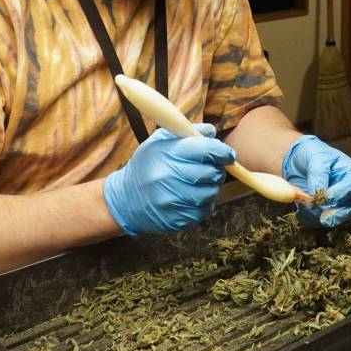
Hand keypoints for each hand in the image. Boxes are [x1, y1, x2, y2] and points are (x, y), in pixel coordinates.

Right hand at [103, 123, 234, 236]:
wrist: (124, 200)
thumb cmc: (145, 166)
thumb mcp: (158, 142)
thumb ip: (186, 133)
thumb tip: (212, 131)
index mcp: (166, 154)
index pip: (206, 150)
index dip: (222, 151)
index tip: (227, 154)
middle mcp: (168, 177)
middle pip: (211, 172)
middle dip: (216, 169)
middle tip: (211, 168)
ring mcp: (173, 201)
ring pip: (211, 192)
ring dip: (210, 187)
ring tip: (198, 183)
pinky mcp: (177, 220)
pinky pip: (205, 210)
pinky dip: (205, 203)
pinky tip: (192, 197)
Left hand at [282, 135, 350, 227]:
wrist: (297, 160)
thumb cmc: (312, 154)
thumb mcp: (316, 157)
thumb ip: (319, 174)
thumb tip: (318, 194)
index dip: (342, 194)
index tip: (327, 197)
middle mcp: (349, 193)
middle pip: (350, 209)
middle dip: (334, 215)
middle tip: (322, 217)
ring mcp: (337, 205)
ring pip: (334, 219)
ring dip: (318, 217)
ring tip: (304, 207)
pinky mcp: (324, 212)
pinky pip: (318, 222)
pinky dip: (309, 219)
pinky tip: (300, 212)